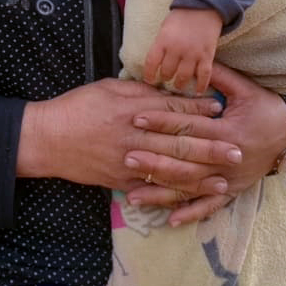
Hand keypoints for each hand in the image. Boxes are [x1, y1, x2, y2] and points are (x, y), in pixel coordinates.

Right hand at [18, 79, 233, 194]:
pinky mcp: (120, 180)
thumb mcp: (108, 88)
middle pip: (180, 143)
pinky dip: (173, 194)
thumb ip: (139, 91)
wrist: (47, 138)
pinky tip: (192, 197)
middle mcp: (135, 136)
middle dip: (212, 148)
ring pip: (171, 170)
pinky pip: (151, 189)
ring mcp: (128, 162)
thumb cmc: (77, 107)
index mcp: (133, 110)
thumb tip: (166, 90)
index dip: (199, 111)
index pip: (173, 110)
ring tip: (223, 180)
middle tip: (238, 150)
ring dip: (200, 176)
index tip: (222, 110)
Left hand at [121, 65, 285, 225]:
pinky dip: (191, 213)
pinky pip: (210, 206)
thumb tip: (192, 61)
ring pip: (191, 187)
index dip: (162, 122)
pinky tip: (169, 220)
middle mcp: (228, 159)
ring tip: (133, 195)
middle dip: (154, 160)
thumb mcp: (244, 87)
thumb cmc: (265, 106)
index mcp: (228, 131)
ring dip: (162, 192)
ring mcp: (230, 178)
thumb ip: (218, 76)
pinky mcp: (233, 190)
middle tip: (126, 156)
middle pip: (185, 160)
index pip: (189, 127)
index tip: (137, 119)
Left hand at [144, 8, 220, 95]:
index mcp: (163, 40)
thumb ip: (161, 44)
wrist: (205, 6)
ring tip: (178, 86)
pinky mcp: (207, 56)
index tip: (149, 80)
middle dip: (165, 77)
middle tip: (166, 80)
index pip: (151, 62)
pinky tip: (197, 91)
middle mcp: (176, 49)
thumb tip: (156, 62)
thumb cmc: (182, 16)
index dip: (148, 74)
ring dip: (179, 84)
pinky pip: (203, 75)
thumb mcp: (165, 27)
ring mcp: (192, 54)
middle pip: (167, 72)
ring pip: (183, 77)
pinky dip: (201, 85)